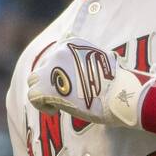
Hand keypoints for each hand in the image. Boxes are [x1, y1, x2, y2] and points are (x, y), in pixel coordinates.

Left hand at [26, 41, 155, 127]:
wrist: (121, 96)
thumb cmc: (117, 84)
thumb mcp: (104, 61)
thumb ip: (88, 58)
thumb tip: (82, 62)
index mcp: (73, 44)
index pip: (55, 55)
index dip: (59, 72)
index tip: (70, 83)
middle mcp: (59, 53)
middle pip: (43, 67)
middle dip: (50, 81)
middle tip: (64, 95)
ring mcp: (52, 70)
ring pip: (34, 80)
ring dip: (43, 92)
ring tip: (57, 103)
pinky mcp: (47, 89)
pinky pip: (33, 96)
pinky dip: (42, 105)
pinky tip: (55, 111)